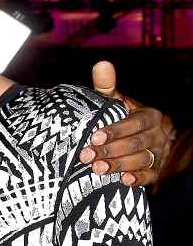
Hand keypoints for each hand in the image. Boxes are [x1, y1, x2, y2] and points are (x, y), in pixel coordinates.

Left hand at [79, 60, 175, 185]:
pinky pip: (151, 176)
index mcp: (148, 115)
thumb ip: (106, 86)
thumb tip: (101, 64)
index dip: (116, 130)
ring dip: (119, 165)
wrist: (141, 138)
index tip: (95, 137)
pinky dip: (139, 179)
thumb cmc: (121, 117)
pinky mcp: (156, 170)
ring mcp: (158, 153)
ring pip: (143, 159)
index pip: (135, 122)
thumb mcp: (115, 102)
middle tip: (87, 156)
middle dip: (111, 150)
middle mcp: (157, 134)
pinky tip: (124, 181)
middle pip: (137, 143)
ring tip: (97, 169)